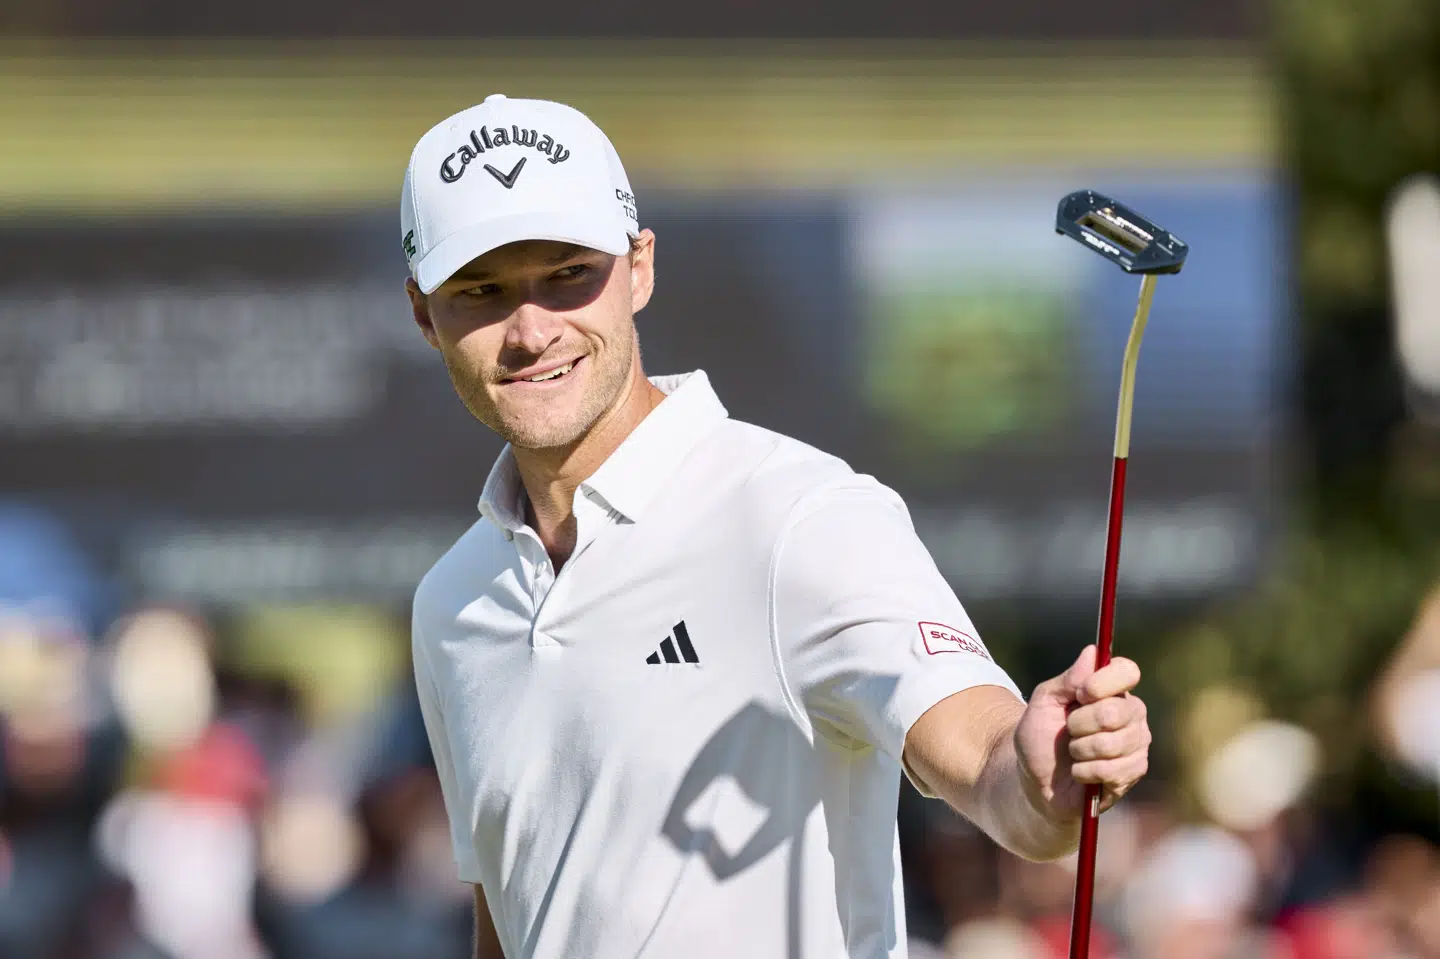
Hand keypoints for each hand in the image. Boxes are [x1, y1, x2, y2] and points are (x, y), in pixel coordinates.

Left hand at [1014, 644, 1149, 818]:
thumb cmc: (1040, 736)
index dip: (1104, 682)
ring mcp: (1136, 742)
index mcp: (1111, 689)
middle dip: (1079, 724)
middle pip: (1114, 711)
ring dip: (1080, 750)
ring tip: (1074, 753)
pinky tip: (1082, 772)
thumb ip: (1067, 679)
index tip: (1081, 694)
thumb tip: (1092, 652)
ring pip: (1111, 743)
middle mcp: (1131, 712)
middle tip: (1069, 731)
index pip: (1127, 671)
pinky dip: (1086, 772)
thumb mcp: (1043, 702)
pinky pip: (1112, 770)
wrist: (1037, 779)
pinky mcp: (1135, 770)